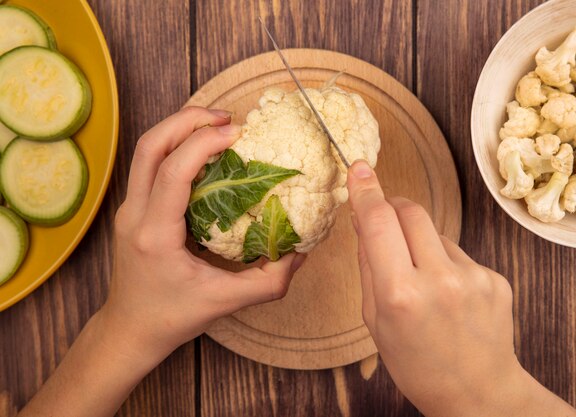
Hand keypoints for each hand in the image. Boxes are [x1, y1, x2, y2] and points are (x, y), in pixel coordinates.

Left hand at [102, 107, 303, 367]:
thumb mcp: (226, 302)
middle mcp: (135, 215)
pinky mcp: (134, 209)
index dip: (203, 143)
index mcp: (155, 234)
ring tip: (216, 125)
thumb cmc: (173, 317)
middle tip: (226, 117)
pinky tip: (203, 152)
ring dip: (179, 129)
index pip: (173, 172)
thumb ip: (269, 280)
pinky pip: (150, 165)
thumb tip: (301, 252)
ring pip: (146, 150)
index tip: (236, 133)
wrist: (131, 329)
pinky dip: (175, 147)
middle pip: (150, 146)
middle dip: (186, 120)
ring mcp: (130, 209)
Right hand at [347, 161, 575, 416]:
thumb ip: (368, 267)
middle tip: (383, 219)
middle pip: (410, 211)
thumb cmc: (417, 364)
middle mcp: (439, 279)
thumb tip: (364, 220)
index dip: (365, 192)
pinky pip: (459, 252)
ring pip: (435, 232)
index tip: (359, 169)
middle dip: (392, 207)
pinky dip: (445, 262)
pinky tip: (448, 294)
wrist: (478, 394)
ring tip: (423, 282)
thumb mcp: (375, 322)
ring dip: (420, 242)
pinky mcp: (495, 277)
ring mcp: (473, 276)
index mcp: (400, 294)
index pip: (378, 223)